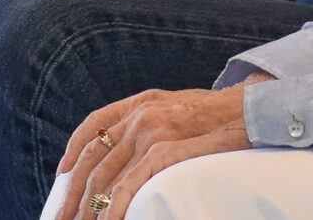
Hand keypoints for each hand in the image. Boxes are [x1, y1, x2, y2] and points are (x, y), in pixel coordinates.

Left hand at [54, 86, 257, 219]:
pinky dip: (114, 206)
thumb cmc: (220, 117)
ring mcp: (150, 132)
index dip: (73, 151)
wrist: (251, 111)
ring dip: (89, 206)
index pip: (93, 127)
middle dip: (73, 193)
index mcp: (139, 103)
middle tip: (62, 217)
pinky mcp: (165, 151)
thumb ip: (152, 122)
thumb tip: (134, 150)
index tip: (62, 175)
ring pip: (105, 176)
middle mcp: (139, 115)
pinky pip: (130, 185)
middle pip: (93, 159)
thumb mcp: (178, 109)